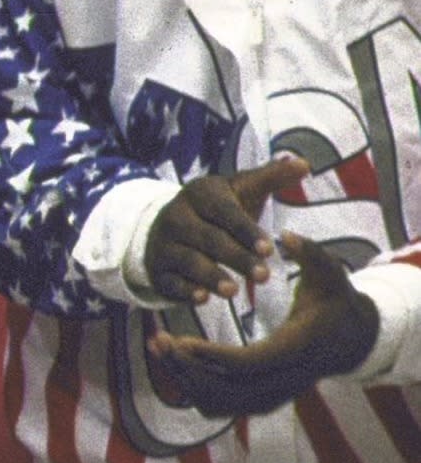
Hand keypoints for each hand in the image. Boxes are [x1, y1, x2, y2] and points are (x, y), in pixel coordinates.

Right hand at [139, 158, 305, 306]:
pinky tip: (202, 299)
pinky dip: (185, 291)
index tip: (269, 249)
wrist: (170, 227)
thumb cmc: (218, 210)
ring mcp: (164, 244)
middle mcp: (176, 217)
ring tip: (234, 291)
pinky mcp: (158, 270)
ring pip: (189, 261)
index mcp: (198, 194)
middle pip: (209, 239)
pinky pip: (171, 282)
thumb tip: (304, 163)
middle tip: (264, 276)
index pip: (224, 213)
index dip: (246, 231)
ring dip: (210, 277)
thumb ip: (271, 178)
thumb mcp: (241, 190)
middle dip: (236, 258)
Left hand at [146, 234, 380, 418]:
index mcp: (298, 350)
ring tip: (157, 346)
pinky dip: (192, 387)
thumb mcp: (330, 274)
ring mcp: (274, 396)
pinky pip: (220, 404)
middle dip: (187, 369)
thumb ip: (311, 252)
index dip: (212, 356)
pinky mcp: (261, 400)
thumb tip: (286, 235)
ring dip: (184, 379)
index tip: (180, 339)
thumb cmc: (335, 301)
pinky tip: (173, 358)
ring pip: (219, 403)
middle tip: (156, 341)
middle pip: (227, 390)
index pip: (249, 364)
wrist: (351, 340)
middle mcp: (286, 381)